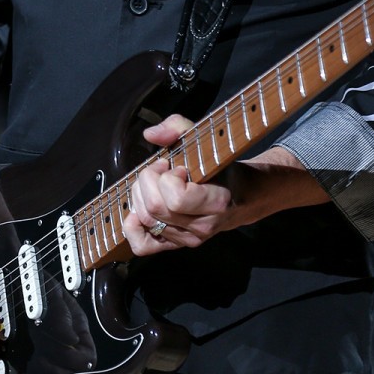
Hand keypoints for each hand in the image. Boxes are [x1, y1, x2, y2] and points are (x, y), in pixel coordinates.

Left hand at [124, 114, 236, 255]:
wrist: (241, 197)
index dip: (168, 178)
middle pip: (155, 208)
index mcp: (217, 202)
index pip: (177, 199)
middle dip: (148, 181)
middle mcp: (202, 226)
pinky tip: (139, 210)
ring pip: (146, 220)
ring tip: (155, 183)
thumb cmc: (223, 168)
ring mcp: (189, 239)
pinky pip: (143, 245)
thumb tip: (150, 134)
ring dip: (140, 195)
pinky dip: (132, 227)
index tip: (177, 167)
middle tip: (161, 170)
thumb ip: (179, 127)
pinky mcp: (176, 245)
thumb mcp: (207, 140)